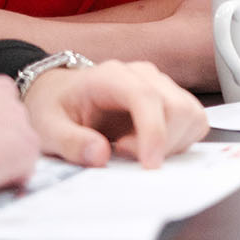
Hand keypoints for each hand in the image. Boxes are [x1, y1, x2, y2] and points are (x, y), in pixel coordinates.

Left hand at [22, 60, 207, 168]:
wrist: (59, 94)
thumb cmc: (54, 107)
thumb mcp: (46, 128)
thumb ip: (70, 142)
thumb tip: (101, 155)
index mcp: (112, 76)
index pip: (146, 97)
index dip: (153, 131)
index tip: (148, 165)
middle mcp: (143, 75)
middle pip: (177, 106)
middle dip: (163, 142)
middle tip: (126, 155)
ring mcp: (160, 85)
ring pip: (191, 114)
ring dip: (173, 143)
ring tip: (135, 150)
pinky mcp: (170, 99)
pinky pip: (193, 120)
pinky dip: (180, 140)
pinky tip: (150, 147)